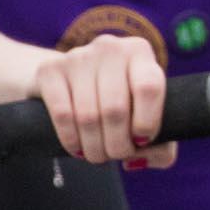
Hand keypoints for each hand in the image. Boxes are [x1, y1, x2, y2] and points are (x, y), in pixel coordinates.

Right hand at [31, 34, 177, 169]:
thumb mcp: (144, 113)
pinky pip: (62, 114)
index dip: (146, 122)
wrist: (68, 79)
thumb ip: (160, 142)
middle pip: (115, 108)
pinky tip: (77, 148)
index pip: (149, 87)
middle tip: (116, 156)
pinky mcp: (49, 70)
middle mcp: (110, 48)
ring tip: (98, 156)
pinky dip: (70, 139)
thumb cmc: (118, 99)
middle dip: (117, 144)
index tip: (141, 141)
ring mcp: (78, 56)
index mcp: (140, 52)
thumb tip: (140, 161)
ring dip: (94, 147)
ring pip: (88, 115)